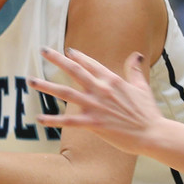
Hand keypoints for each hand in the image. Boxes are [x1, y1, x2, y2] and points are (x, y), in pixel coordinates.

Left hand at [28, 47, 162, 154]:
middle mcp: (101, 89)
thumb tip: (137, 55)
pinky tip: (39, 119)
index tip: (67, 51)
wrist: (152, 133)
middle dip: (57, 59)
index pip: (91, 64)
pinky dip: (53, 120)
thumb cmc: (148, 112)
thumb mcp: (142, 87)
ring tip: (31, 80)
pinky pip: (68, 121)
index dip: (78, 56)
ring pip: (65, 92)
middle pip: (74, 70)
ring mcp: (96, 106)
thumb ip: (135, 70)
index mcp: (112, 80)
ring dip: (46, 86)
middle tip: (42, 50)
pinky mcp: (93, 123)